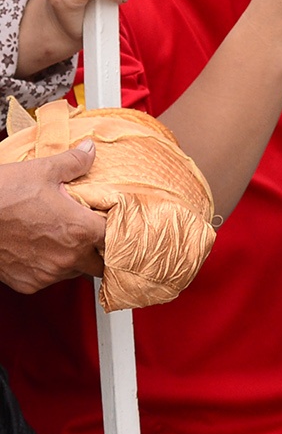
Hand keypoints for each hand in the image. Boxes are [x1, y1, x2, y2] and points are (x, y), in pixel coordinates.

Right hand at [0, 145, 106, 291]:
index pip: (117, 239)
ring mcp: (47, 273)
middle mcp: (66, 257)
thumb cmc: (3, 196)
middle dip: (100, 249)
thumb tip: (89, 151)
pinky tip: (42, 248)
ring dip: (75, 258)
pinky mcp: (28, 283)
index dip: (117, 229)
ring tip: (62, 237)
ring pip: (75, 272)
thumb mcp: (43, 170)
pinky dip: (50, 266)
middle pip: (100, 262)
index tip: (112, 221)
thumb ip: (74, 162)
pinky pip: (49, 279)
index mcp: (79, 230)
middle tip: (91, 232)